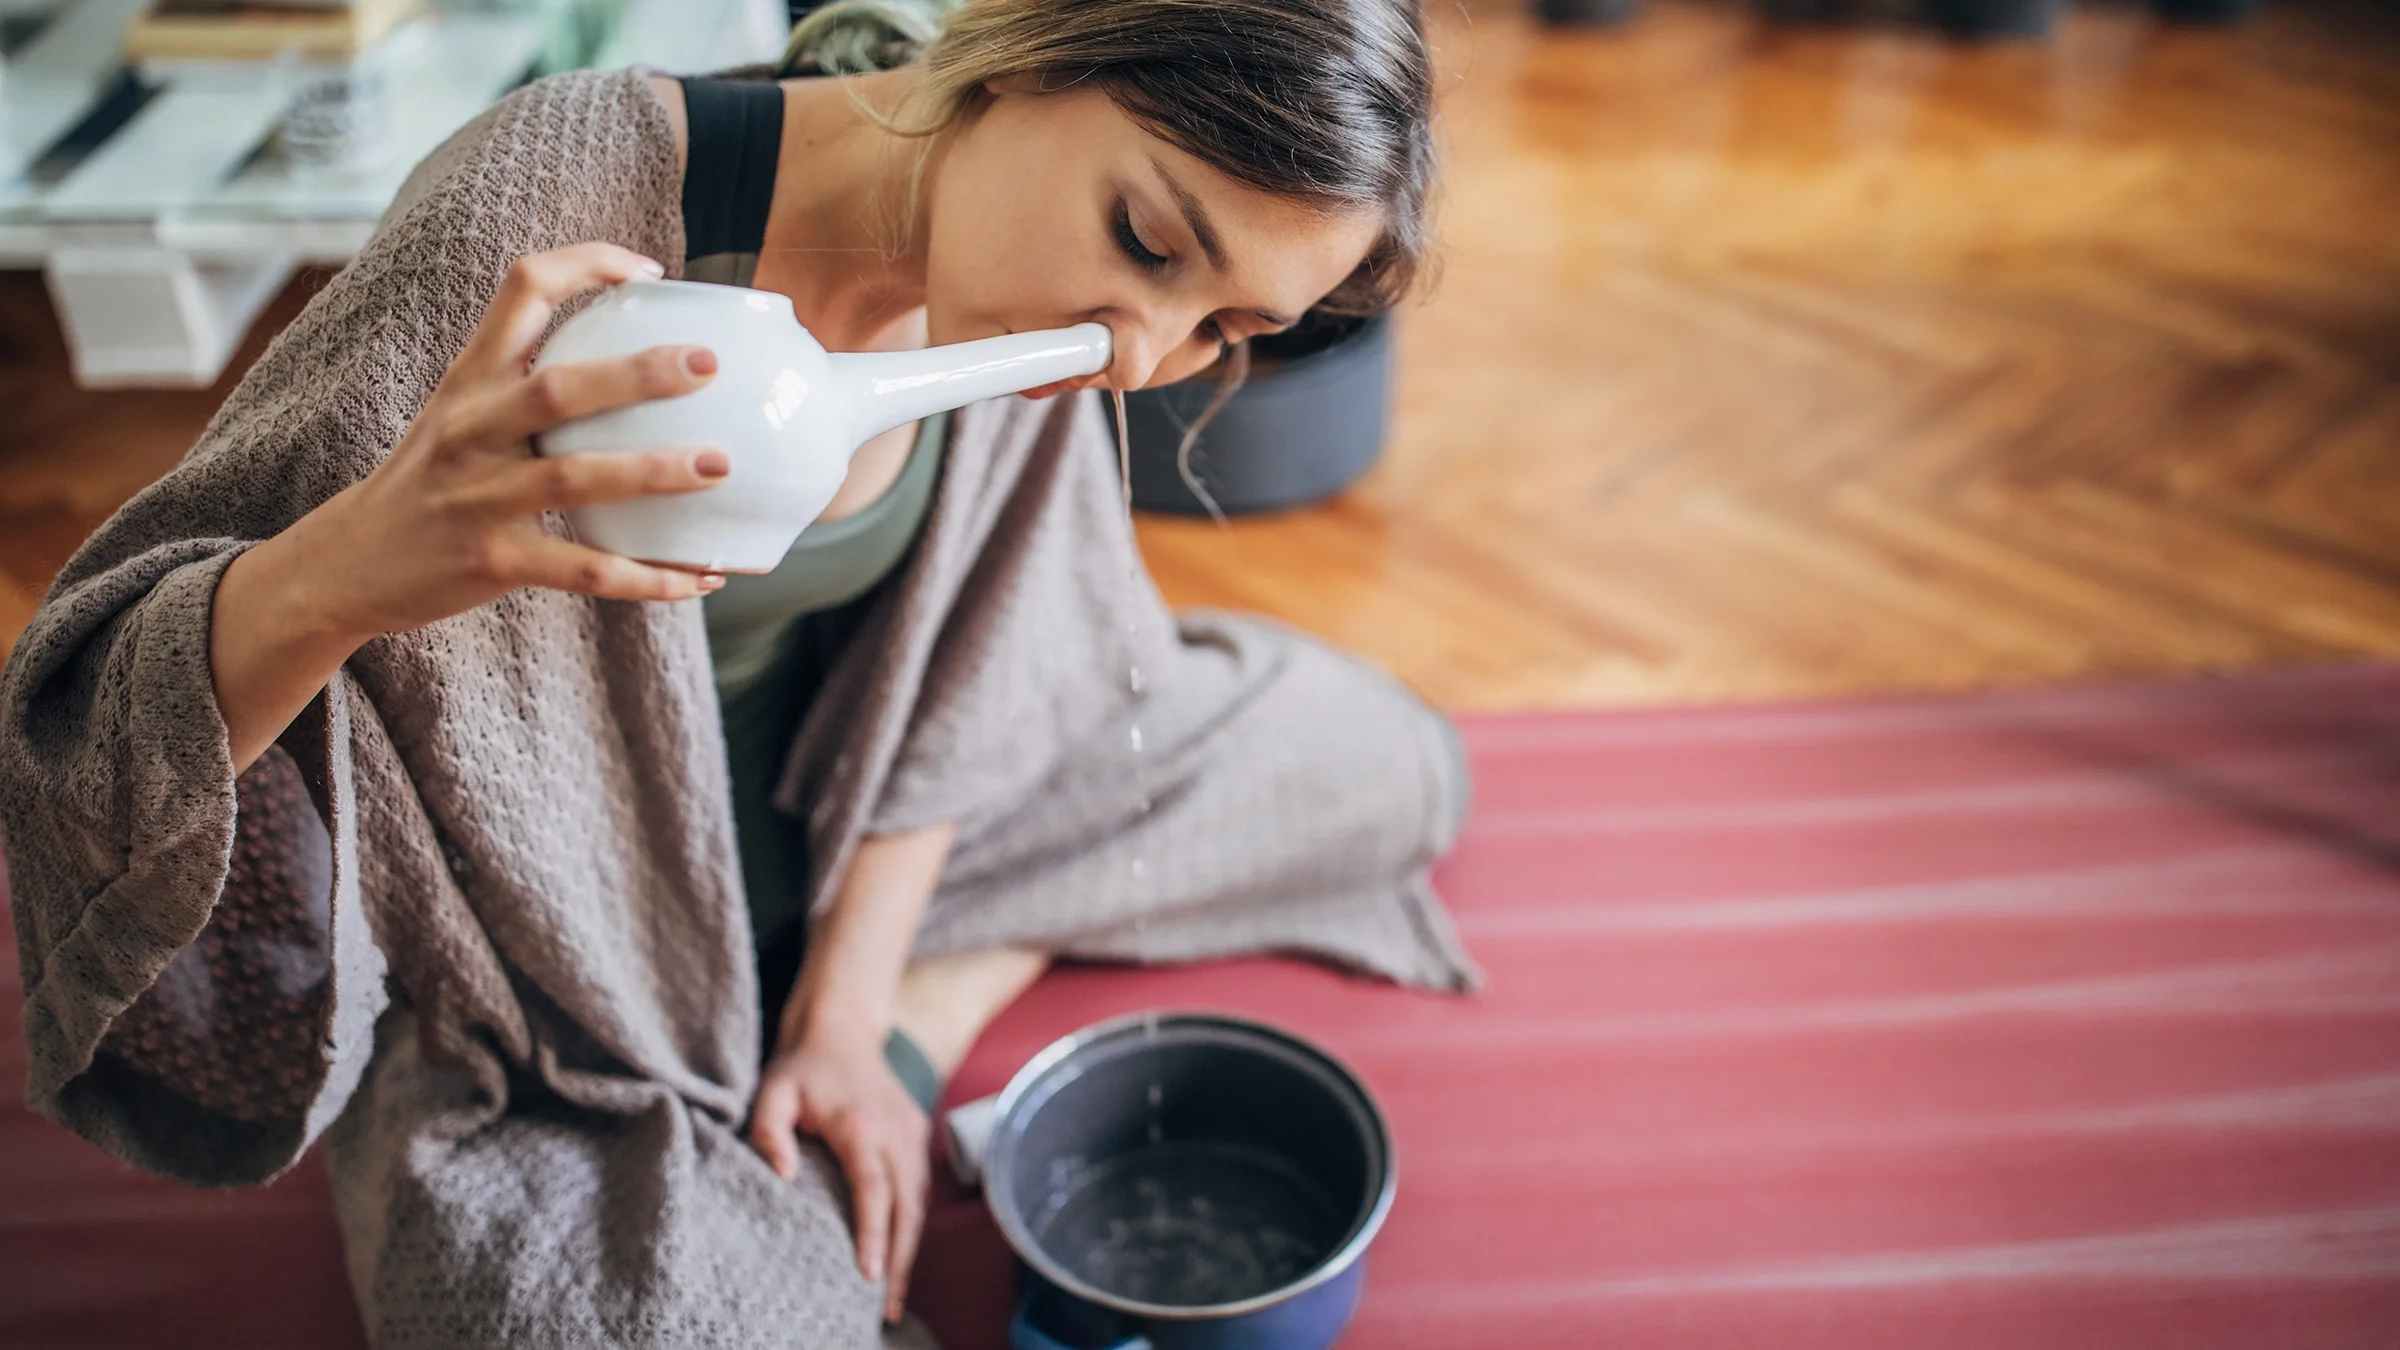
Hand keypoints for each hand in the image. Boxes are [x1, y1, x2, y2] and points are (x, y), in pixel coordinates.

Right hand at [273, 242, 729, 644]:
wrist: (346, 564)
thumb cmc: (428, 481)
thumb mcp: (459, 412)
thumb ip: (528, 385)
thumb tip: (638, 367)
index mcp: (470, 378)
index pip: (523, 289)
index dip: (588, 265)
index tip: (651, 273)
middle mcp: (471, 428)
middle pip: (559, 387)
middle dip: (638, 374)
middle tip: (710, 365)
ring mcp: (478, 497)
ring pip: (575, 477)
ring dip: (653, 472)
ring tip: (719, 465)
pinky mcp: (490, 562)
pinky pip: (583, 569)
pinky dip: (647, 578)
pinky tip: (700, 576)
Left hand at [750, 1031, 931, 1323]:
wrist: (842, 1028)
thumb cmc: (801, 1065)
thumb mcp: (771, 1092)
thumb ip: (768, 1134)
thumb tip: (783, 1178)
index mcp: (861, 1124)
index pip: (873, 1189)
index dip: (874, 1234)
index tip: (869, 1274)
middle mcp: (895, 1131)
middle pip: (908, 1206)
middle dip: (901, 1260)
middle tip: (888, 1307)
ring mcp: (912, 1132)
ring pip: (919, 1202)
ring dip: (911, 1248)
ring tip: (895, 1295)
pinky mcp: (916, 1134)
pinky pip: (919, 1188)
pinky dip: (912, 1224)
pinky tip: (901, 1254)